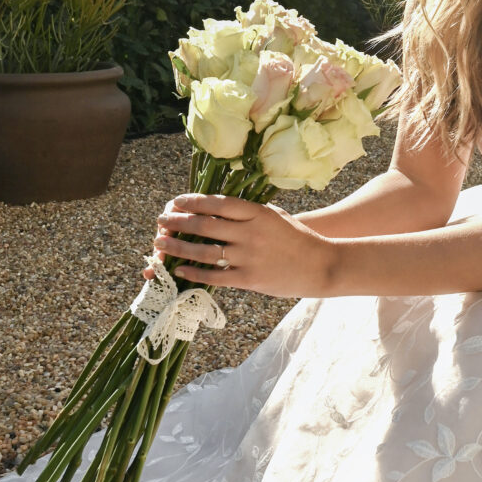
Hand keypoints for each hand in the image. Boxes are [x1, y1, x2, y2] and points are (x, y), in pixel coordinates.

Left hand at [147, 193, 335, 300]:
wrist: (321, 265)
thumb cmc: (298, 238)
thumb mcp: (275, 215)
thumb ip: (249, 211)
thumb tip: (219, 205)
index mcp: (257, 213)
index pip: (217, 203)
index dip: (192, 202)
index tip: (175, 202)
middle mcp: (250, 233)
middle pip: (204, 225)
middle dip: (177, 222)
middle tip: (160, 221)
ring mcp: (248, 257)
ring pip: (204, 251)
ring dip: (178, 247)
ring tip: (160, 245)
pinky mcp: (249, 279)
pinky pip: (214, 276)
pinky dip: (194, 273)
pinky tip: (179, 269)